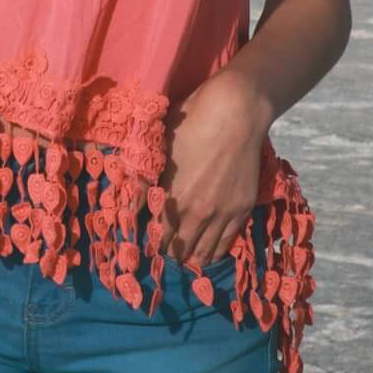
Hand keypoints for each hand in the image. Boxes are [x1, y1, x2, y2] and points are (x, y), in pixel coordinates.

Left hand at [156, 73, 271, 267]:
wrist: (235, 114)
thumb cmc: (191, 122)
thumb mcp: (159, 146)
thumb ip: (145, 178)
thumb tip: (131, 200)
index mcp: (171, 196)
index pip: (158, 235)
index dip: (152, 241)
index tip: (148, 243)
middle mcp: (196, 211)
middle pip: (180, 248)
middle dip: (170, 252)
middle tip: (165, 252)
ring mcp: (222, 213)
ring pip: (205, 251)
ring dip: (193, 256)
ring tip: (186, 257)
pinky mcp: (242, 209)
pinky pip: (227, 242)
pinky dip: (216, 250)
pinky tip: (209, 253)